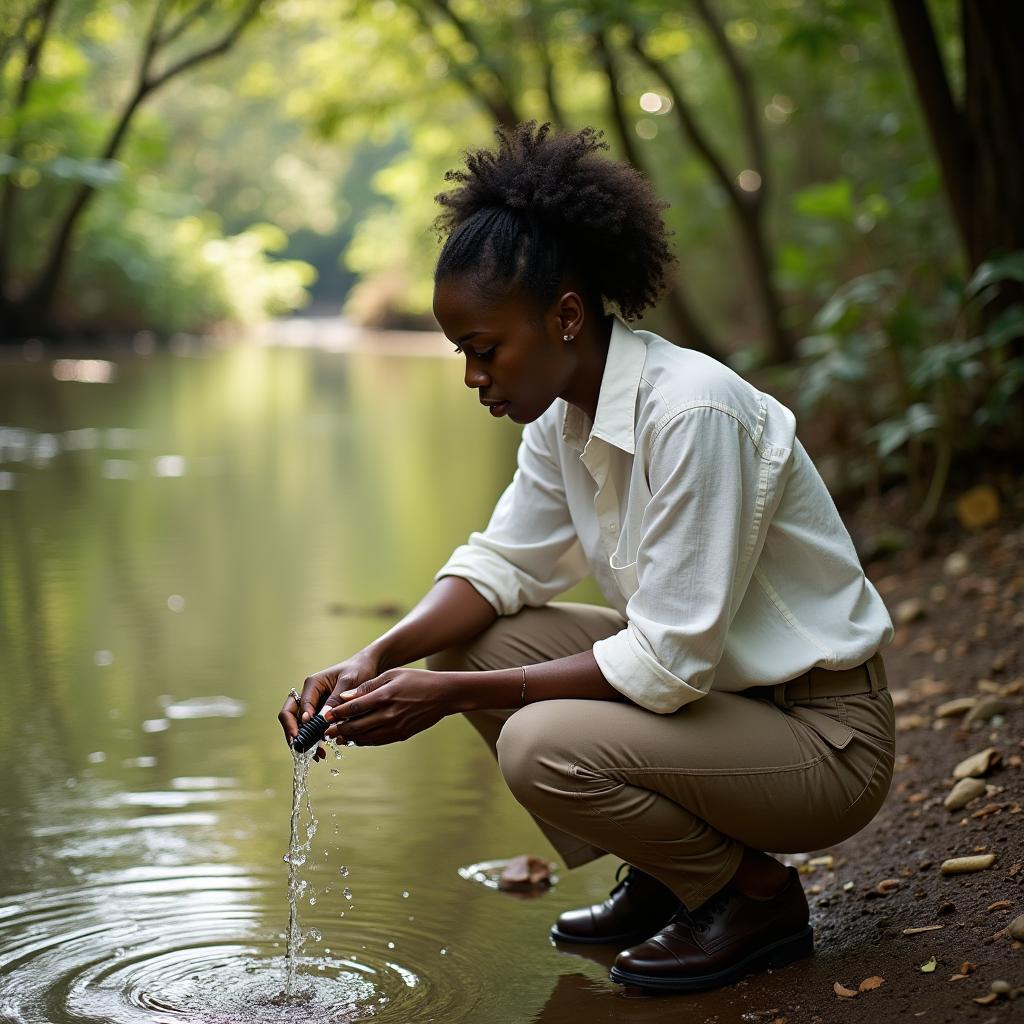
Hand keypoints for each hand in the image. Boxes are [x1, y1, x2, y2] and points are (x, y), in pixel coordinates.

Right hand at [279, 648, 382, 760]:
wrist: (369, 668)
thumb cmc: (358, 670)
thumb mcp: (348, 682)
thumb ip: (335, 699)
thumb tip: (322, 717)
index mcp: (312, 684)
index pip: (298, 705)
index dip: (299, 722)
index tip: (305, 735)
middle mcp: (309, 695)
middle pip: (290, 715)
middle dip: (293, 732)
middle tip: (300, 748)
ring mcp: (314, 705)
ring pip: (299, 725)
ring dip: (304, 740)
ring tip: (316, 755)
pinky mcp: (321, 714)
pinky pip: (312, 729)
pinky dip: (314, 741)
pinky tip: (322, 752)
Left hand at [323, 668, 453, 746]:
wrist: (443, 694)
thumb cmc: (417, 680)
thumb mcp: (392, 675)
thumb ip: (368, 686)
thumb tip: (347, 697)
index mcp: (386, 696)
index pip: (355, 707)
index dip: (338, 713)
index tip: (325, 716)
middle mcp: (389, 714)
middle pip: (358, 726)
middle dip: (340, 729)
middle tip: (327, 731)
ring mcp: (396, 727)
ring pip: (366, 737)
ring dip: (350, 738)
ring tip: (338, 736)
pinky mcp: (401, 734)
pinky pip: (378, 741)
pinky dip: (365, 741)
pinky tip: (357, 738)